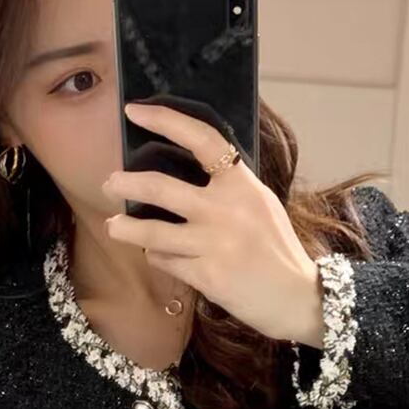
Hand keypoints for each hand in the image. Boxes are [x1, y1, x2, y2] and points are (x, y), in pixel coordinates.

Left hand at [101, 100, 322, 343]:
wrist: (298, 296)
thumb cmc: (277, 248)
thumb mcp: (261, 205)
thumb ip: (229, 188)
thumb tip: (186, 170)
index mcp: (242, 185)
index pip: (202, 139)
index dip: (165, 121)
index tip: (135, 112)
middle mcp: (226, 210)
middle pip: (160, 188)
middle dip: (126, 184)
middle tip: (110, 183)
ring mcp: (214, 244)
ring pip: (152, 233)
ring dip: (125, 229)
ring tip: (113, 227)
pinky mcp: (206, 275)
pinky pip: (166, 261)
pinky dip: (157, 257)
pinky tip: (158, 255)